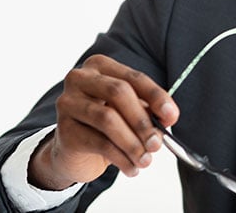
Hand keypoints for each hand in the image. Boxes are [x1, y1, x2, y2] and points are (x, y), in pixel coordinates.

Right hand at [30, 54, 178, 189]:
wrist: (74, 151)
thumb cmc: (106, 126)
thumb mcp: (130, 113)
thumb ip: (149, 111)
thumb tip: (167, 118)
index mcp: (100, 66)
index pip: (134, 78)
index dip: (156, 97)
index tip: (171, 116)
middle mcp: (79, 79)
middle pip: (119, 93)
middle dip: (143, 120)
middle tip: (157, 144)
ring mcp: (67, 103)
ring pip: (108, 119)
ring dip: (132, 143)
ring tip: (145, 160)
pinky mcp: (64, 130)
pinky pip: (98, 142)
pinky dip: (121, 158)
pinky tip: (131, 168)